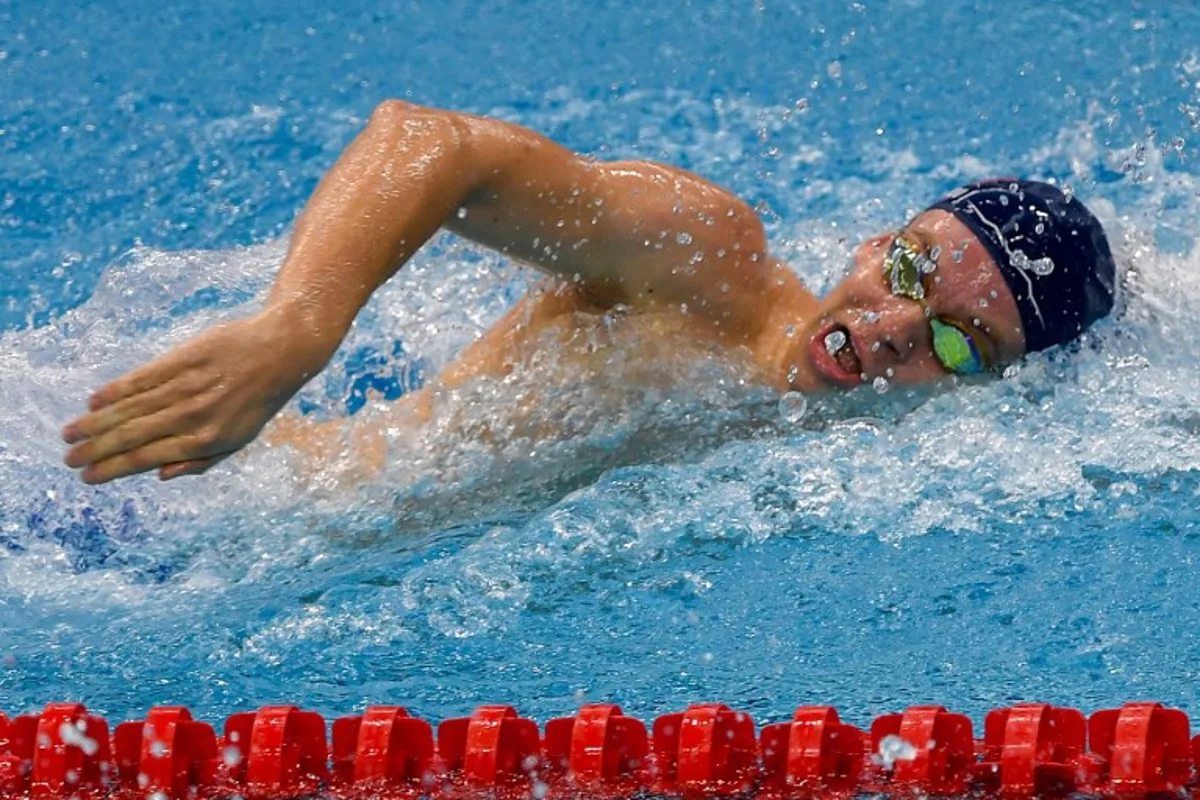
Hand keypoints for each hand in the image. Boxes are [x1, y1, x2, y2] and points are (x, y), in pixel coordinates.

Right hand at [63, 309, 322, 482]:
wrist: (281, 351)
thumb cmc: (256, 401)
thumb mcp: (239, 439)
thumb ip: (201, 461)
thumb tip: (160, 475)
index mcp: (207, 440)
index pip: (147, 459)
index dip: (113, 469)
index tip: (87, 477)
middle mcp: (193, 415)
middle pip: (132, 435)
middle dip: (95, 449)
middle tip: (68, 458)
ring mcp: (187, 386)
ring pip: (130, 408)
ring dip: (96, 423)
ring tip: (70, 434)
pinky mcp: (183, 358)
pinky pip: (141, 378)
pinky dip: (115, 391)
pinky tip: (94, 402)